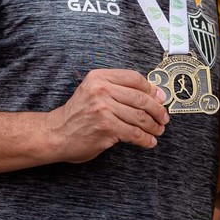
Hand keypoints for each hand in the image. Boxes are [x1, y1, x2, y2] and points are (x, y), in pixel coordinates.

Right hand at [46, 69, 168, 162]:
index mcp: (99, 77)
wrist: (56, 133)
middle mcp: (101, 90)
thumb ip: (118, 89)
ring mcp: (104, 109)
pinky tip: (149, 142)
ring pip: (140, 117)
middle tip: (164, 119)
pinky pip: (134, 133)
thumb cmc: (78, 114)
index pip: (134, 78)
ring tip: (158, 131)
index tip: (161, 99)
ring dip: (154, 126)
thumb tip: (155, 94)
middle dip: (157, 110)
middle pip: (141, 98)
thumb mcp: (93, 92)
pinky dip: (145, 139)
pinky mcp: (106, 128)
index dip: (152, 89)